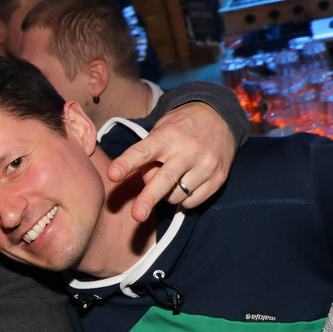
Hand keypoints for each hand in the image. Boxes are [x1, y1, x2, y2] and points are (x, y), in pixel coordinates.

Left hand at [107, 101, 236, 220]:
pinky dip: (184, 198)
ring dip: (166, 194)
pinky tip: (187, 182)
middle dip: (149, 198)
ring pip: (175, 195)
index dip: (126, 164)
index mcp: (167, 136)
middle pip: (164, 179)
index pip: (142, 152)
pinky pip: (192, 202)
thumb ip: (148, 154)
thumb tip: (139, 182)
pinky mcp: (218, 178)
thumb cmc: (180, 128)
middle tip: (137, 215)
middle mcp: (187, 150)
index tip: (112, 175)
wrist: (219, 116)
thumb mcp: (160, 130)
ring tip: (172, 176)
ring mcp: (205, 165)